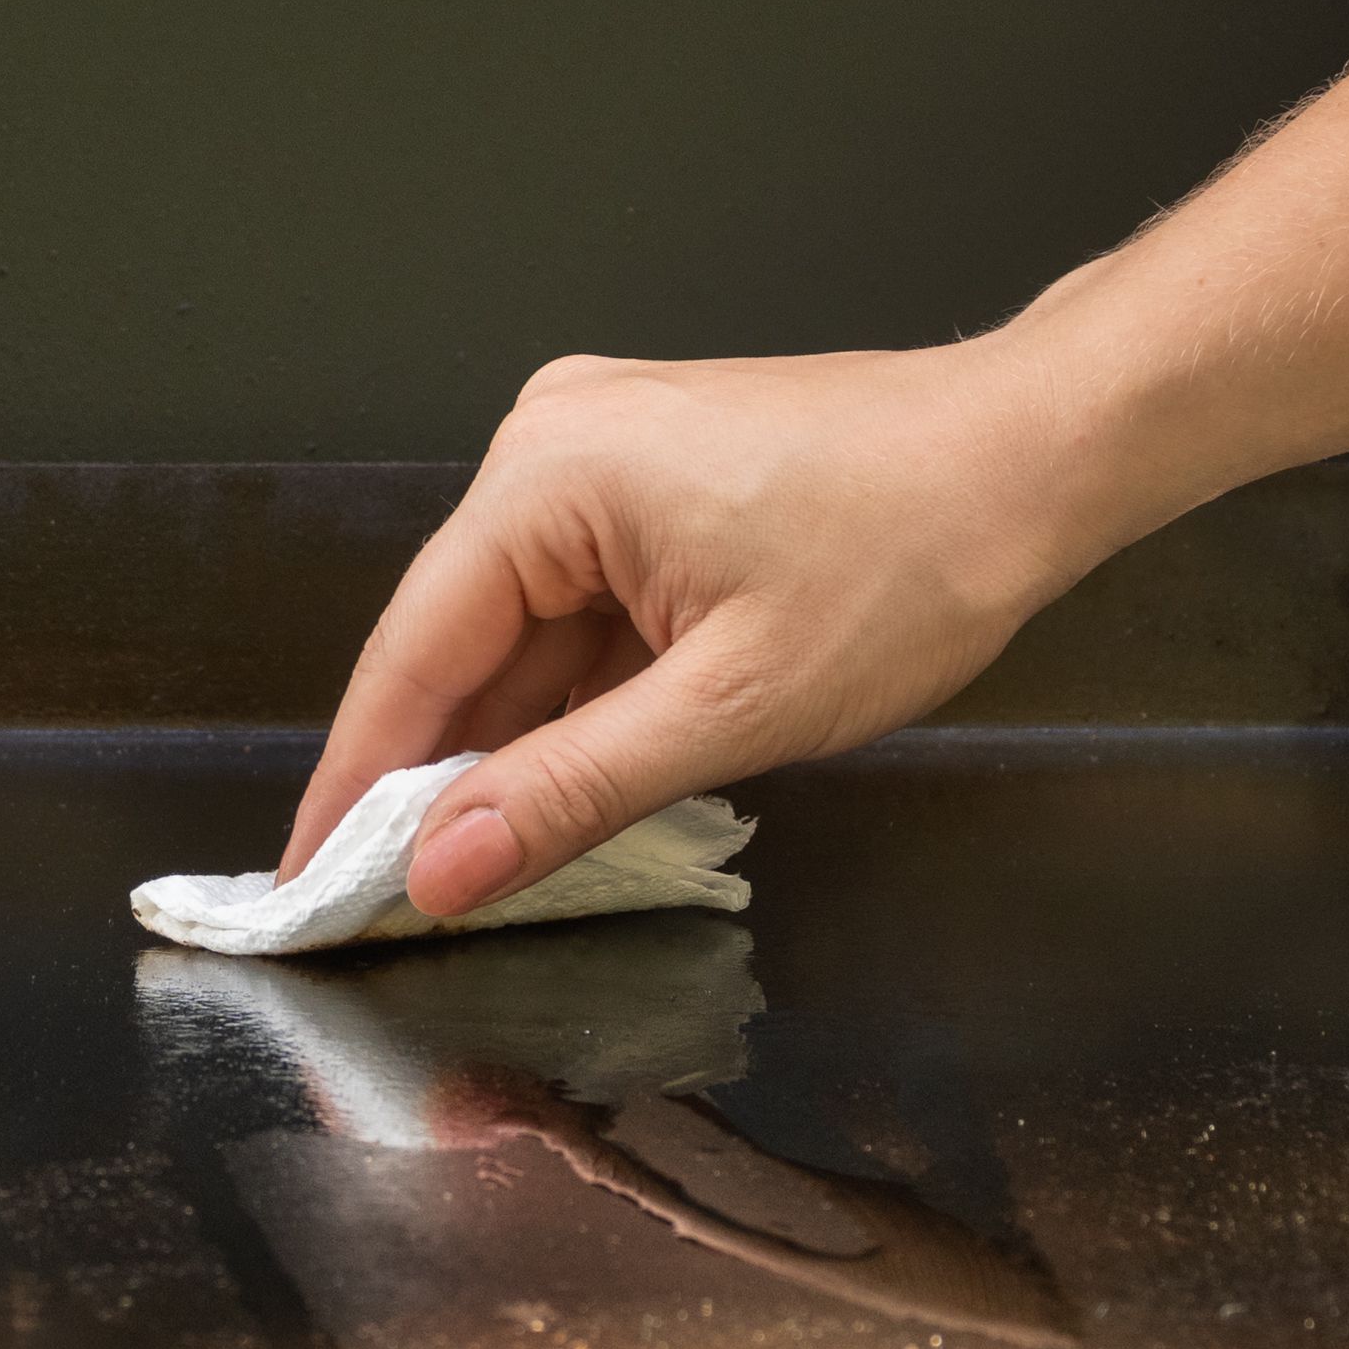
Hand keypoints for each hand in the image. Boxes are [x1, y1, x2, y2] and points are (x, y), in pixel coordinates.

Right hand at [282, 325, 1141, 918]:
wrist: (1039, 459)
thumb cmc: (917, 548)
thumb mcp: (732, 706)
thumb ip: (571, 792)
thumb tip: (443, 867)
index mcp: (551, 473)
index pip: (412, 653)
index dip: (358, 782)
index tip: (310, 881)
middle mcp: (553, 443)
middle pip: (457, 644)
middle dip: (431, 777)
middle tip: (382, 905)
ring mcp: (602, 458)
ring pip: (521, 639)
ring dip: (508, 748)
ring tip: (469, 869)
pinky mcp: (650, 487)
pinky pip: (577, 614)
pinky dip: (570, 703)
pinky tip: (559, 792)